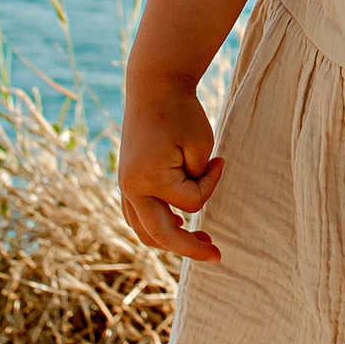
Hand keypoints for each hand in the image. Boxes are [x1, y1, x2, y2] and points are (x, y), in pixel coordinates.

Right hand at [116, 71, 224, 261]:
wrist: (153, 86)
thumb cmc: (181, 112)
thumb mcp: (200, 145)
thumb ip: (198, 182)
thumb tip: (190, 208)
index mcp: (147, 179)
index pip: (191, 202)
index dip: (211, 183)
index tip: (219, 161)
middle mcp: (131, 188)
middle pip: (158, 235)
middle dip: (188, 249)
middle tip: (217, 257)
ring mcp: (126, 186)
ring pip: (143, 231)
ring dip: (169, 241)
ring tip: (198, 244)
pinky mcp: (128, 181)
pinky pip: (137, 215)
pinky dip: (155, 225)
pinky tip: (175, 226)